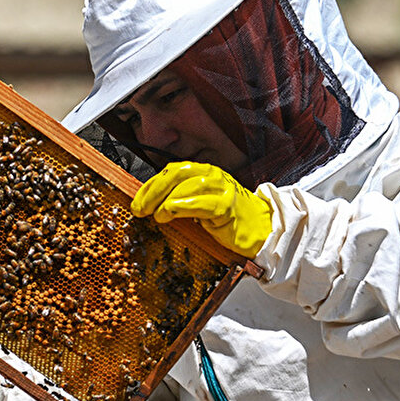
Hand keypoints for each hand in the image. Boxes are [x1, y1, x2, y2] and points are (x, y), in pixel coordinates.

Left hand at [131, 162, 272, 258]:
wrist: (262, 229)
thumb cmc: (231, 219)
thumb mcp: (201, 204)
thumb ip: (181, 199)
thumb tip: (151, 205)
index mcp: (205, 172)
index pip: (171, 171)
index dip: (150, 185)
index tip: (137, 201)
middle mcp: (213, 176)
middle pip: (176, 174)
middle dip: (153, 191)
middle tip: (139, 209)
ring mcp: (222, 189)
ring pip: (186, 185)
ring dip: (164, 200)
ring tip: (154, 215)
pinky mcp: (227, 206)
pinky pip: (201, 203)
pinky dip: (181, 206)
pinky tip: (169, 213)